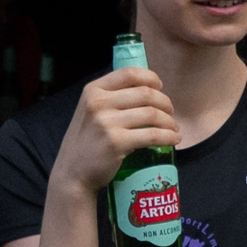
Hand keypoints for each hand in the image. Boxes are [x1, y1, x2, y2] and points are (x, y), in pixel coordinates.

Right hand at [48, 67, 178, 192]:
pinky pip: (152, 135)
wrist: (72, 173)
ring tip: (173, 128)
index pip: (129, 73)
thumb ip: (109, 98)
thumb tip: (145, 89)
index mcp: (93, 90)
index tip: (160, 87)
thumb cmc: (85, 143)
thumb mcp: (90, 111)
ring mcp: (107, 123)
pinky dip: (168, 137)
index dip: (151, 78)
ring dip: (169, 121)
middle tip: (170, 113)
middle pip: (145, 93)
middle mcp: (98, 103)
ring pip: (152, 114)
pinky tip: (173, 140)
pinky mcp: (116, 142)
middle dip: (165, 103)